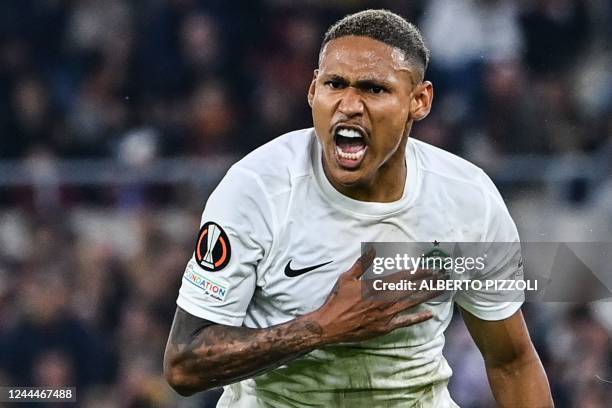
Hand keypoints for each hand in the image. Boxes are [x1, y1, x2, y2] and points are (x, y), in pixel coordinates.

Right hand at [311, 247, 443, 343]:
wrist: (330, 325)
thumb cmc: (337, 300)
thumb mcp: (347, 278)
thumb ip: (362, 264)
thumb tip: (372, 248)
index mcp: (376, 286)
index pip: (401, 276)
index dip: (417, 271)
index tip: (429, 267)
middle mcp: (384, 299)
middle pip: (410, 288)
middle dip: (427, 281)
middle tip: (442, 275)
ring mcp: (386, 314)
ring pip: (412, 302)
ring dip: (427, 295)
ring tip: (441, 289)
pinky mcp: (385, 327)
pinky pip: (405, 322)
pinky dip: (417, 318)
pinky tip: (429, 315)